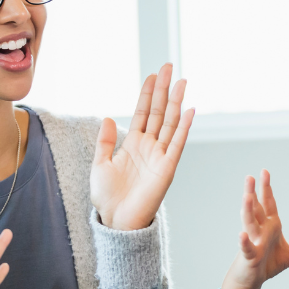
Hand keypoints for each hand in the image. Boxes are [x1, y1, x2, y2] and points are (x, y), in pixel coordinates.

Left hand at [91, 63, 194, 230]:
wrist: (116, 221)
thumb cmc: (108, 197)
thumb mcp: (99, 164)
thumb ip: (105, 142)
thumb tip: (108, 117)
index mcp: (133, 144)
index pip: (143, 112)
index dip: (147, 94)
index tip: (152, 75)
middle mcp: (149, 147)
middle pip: (158, 112)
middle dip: (163, 89)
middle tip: (169, 67)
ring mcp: (159, 156)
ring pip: (169, 123)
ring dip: (175, 102)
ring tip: (181, 81)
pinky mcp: (167, 168)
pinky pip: (177, 143)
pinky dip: (183, 127)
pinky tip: (189, 110)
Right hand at [213, 171, 288, 288]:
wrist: (252, 280)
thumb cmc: (266, 264)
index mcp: (270, 227)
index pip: (268, 205)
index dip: (267, 189)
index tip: (264, 172)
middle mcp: (259, 231)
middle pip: (256, 209)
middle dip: (253, 192)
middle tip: (250, 177)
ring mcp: (253, 242)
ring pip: (249, 224)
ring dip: (248, 210)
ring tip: (246, 196)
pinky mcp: (249, 257)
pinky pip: (247, 248)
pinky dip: (244, 242)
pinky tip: (242, 234)